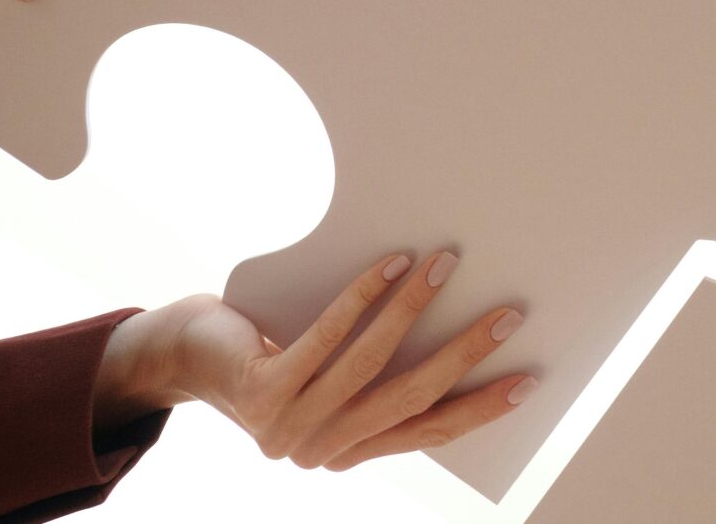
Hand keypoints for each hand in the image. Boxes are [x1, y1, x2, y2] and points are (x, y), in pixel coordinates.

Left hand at [98, 252, 532, 468]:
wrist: (188, 357)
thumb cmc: (274, 354)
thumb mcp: (333, 376)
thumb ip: (381, 375)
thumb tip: (458, 327)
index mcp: (347, 452)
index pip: (428, 432)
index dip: (480, 408)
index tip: (527, 380)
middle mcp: (320, 450)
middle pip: (409, 399)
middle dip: (464, 355)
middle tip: (507, 316)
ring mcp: (289, 425)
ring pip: (371, 365)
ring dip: (416, 309)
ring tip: (447, 264)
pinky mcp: (263, 390)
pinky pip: (327, 338)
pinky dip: (364, 296)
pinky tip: (391, 263)